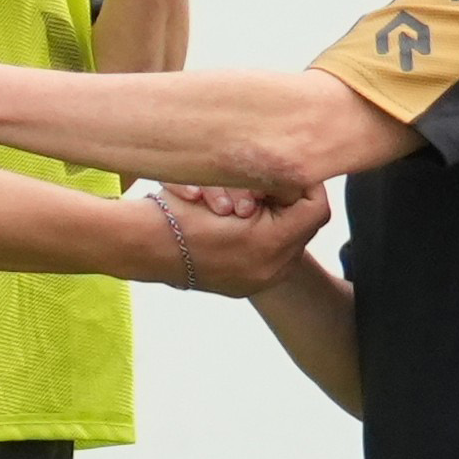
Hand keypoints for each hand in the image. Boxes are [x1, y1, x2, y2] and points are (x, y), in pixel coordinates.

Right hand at [162, 181, 333, 293]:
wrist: (141, 247)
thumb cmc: (180, 211)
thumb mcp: (227, 187)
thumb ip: (268, 184)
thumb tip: (292, 177)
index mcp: (272, 243)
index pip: (317, 207)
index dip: (305, 184)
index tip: (283, 172)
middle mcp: (271, 269)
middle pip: (304, 225)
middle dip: (287, 203)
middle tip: (260, 188)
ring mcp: (258, 281)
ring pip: (289, 241)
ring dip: (274, 219)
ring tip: (244, 207)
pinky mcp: (245, 285)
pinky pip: (270, 256)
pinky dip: (261, 236)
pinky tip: (236, 225)